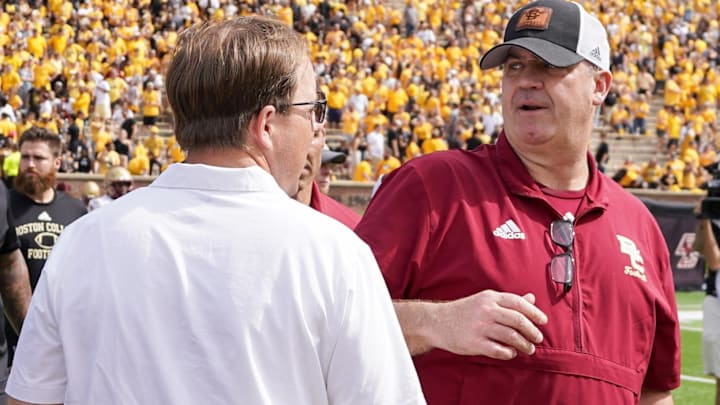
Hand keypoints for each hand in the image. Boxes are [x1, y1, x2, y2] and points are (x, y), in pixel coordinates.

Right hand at [432, 290, 547, 359]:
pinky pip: (498, 350)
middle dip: (532, 331)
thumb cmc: (463, 311)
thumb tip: (531, 298)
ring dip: (524, 345)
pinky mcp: (474, 343)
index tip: (543, 321)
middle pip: (518, 320)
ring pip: (511, 336)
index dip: (534, 313)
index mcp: (489, 298)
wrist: (436, 322)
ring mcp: (479, 327)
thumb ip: (508, 301)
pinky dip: (509, 353)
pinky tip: (511, 353)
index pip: (518, 303)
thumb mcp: (484, 300)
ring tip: (528, 349)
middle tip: (537, 338)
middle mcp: (486, 310)